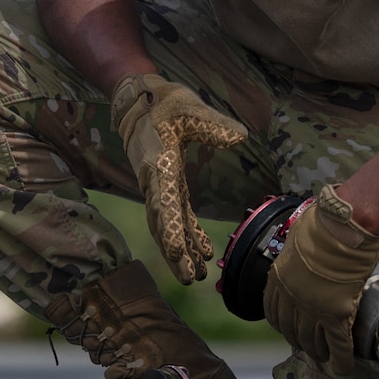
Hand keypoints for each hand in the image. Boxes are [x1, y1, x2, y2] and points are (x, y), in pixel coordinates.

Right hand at [111, 73, 247, 284]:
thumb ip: (214, 124)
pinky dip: (186, 233)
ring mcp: (159, 186)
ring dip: (179, 250)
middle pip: (162, 223)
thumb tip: (241, 136)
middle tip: (189, 277)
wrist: (138, 101)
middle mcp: (155, 181)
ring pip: (166, 225)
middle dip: (174, 251)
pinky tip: (201, 252)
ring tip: (195, 275)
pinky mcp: (167, 186)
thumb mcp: (190, 107)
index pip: (164, 202)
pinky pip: (175, 215)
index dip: (171, 228)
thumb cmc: (164, 102)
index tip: (178, 251)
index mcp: (159, 164)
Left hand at [262, 185, 378, 374]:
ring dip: (318, 351)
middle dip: (298, 341)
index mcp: (278, 279)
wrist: (342, 226)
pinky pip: (337, 343)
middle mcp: (291, 298)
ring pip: (312, 340)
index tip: (288, 329)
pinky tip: (344, 368)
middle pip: (291, 329)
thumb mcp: (296, 241)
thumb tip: (303, 256)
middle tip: (307, 347)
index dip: (281, 324)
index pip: (273, 311)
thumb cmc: (322, 224)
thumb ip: (296, 256)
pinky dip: (341, 358)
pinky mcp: (337, 313)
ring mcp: (313, 307)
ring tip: (324, 356)